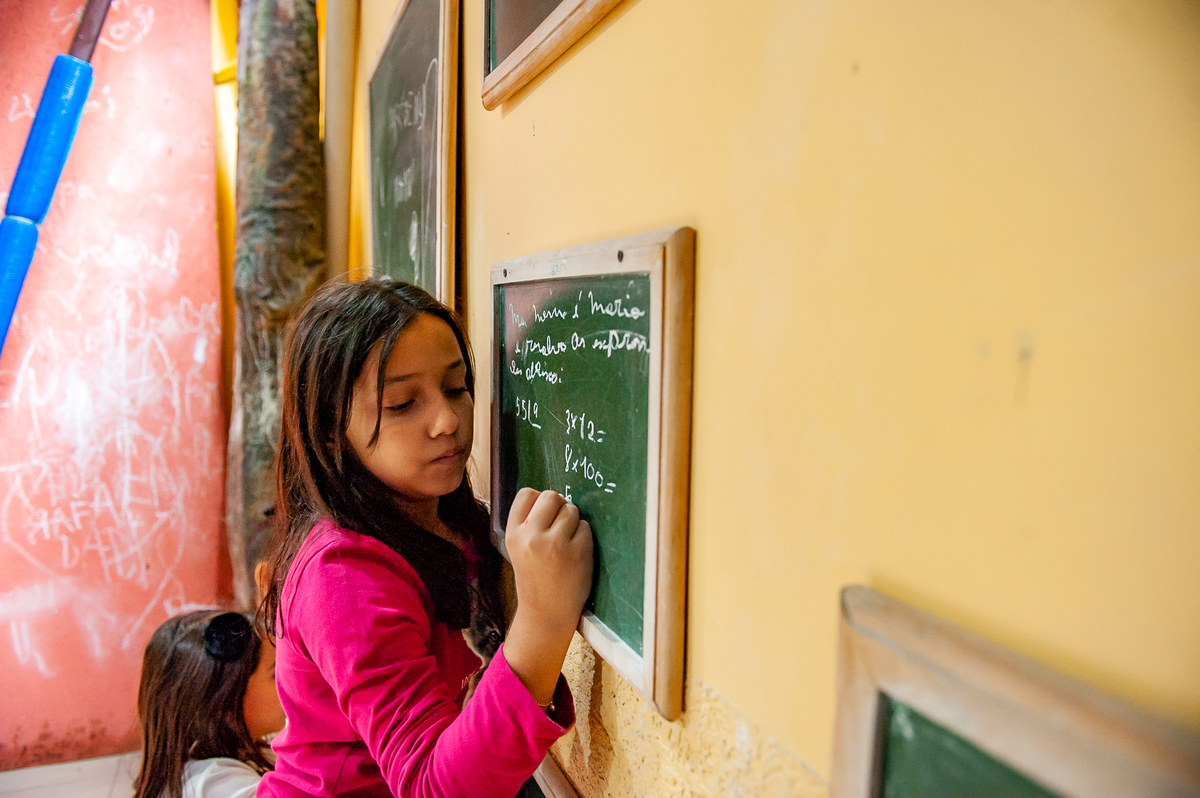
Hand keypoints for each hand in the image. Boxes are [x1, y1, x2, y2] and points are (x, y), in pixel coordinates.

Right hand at [505, 488, 592, 635]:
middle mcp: (532, 536)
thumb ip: (530, 523)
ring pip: (572, 509)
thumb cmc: (534, 577)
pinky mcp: (579, 552)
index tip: (544, 515)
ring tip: (566, 543)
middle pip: (552, 496)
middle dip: (559, 506)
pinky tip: (575, 553)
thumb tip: (554, 498)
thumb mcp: (519, 548)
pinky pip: (586, 527)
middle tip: (559, 526)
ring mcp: (556, 544)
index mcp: (513, 534)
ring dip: (573, 521)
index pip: (526, 494)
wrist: (546, 612)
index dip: (539, 500)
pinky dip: (584, 536)